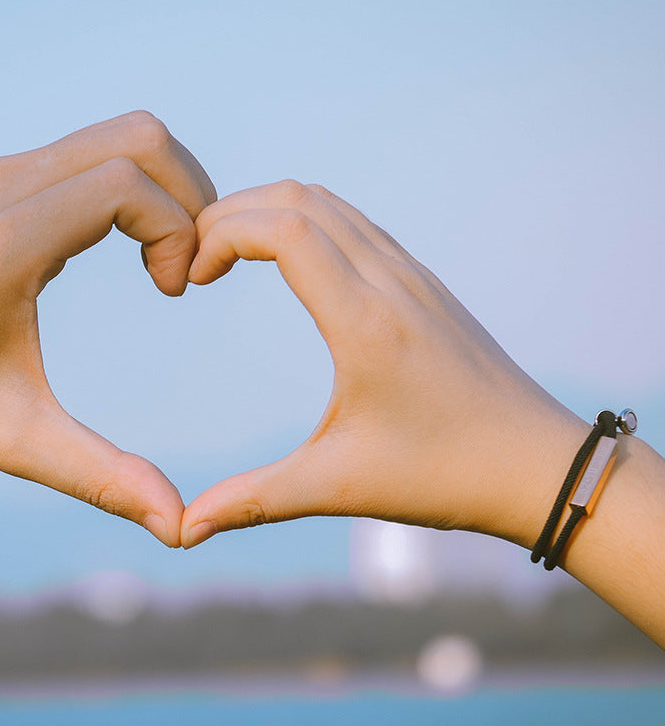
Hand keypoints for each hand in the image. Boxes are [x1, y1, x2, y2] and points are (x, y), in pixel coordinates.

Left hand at [0, 111, 213, 547]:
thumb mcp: (14, 439)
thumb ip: (98, 477)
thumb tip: (176, 526)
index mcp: (5, 244)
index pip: (127, 185)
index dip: (178, 231)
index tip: (172, 292)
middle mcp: (2, 188)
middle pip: (139, 137)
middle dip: (190, 195)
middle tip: (186, 266)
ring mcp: (0, 172)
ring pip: (121, 135)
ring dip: (166, 188)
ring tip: (165, 260)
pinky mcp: (1, 173)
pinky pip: (93, 150)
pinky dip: (134, 184)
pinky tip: (129, 246)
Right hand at [180, 181, 589, 549]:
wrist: (539, 466)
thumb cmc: (445, 476)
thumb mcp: (339, 487)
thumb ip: (254, 500)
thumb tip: (186, 527)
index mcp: (366, 322)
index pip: (284, 228)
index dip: (222, 235)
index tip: (193, 279)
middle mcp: (391, 282)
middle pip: (299, 198)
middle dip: (233, 214)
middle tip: (196, 261)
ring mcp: (412, 276)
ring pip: (329, 203)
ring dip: (269, 212)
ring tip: (227, 256)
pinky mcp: (423, 284)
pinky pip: (355, 224)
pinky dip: (305, 222)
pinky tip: (285, 264)